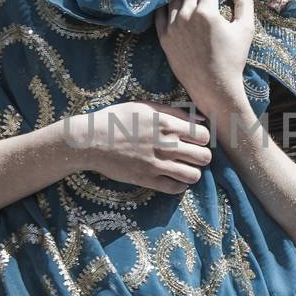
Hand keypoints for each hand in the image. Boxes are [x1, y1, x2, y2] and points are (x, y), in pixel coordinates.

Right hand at [67, 100, 211, 193]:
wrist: (91, 140)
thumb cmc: (117, 120)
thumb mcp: (145, 107)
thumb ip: (174, 112)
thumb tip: (200, 120)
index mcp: (167, 125)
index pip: (204, 136)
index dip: (202, 139)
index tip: (194, 140)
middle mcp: (166, 145)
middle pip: (204, 157)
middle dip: (201, 156)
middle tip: (192, 156)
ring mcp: (157, 164)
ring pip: (193, 175)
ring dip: (192, 172)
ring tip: (184, 168)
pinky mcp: (147, 180)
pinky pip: (175, 188)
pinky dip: (179, 185)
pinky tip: (173, 178)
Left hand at [155, 0, 253, 116]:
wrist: (214, 87)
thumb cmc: (232, 60)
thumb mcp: (246, 30)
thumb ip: (245, 6)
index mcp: (206, 12)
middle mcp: (186, 16)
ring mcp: (172, 27)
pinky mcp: (164, 38)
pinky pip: (161, 14)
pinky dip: (167, 5)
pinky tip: (173, 3)